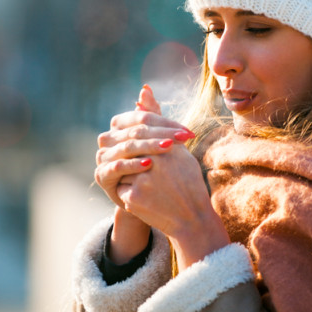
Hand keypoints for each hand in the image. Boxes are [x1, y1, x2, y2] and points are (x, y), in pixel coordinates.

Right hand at [94, 85, 193, 208]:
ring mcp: (102, 156)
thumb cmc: (153, 164)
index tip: (189, 132)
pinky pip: (117, 167)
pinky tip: (149, 165)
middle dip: (163, 134)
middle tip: (185, 139)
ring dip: (150, 146)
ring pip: (128, 147)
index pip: (143, 118)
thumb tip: (145, 88)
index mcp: (118, 125)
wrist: (145, 197)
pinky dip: (133, 165)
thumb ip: (151, 114)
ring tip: (169, 147)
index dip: (166, 123)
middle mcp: (107, 138)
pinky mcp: (101, 175)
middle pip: (137, 132)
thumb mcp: (156, 139)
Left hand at [114, 88, 229, 270]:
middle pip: (126, 148)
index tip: (141, 148)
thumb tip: (142, 91)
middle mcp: (155, 158)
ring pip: (120, 167)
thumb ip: (157, 119)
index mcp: (168, 144)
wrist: (192, 219)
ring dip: (128, 174)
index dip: (135, 138)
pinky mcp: (133, 197)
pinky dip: (128, 192)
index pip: (137, 129)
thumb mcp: (177, 147)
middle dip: (130, 157)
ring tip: (147, 185)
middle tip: (142, 168)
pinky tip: (146, 199)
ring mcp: (142, 179)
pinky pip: (119, 187)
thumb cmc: (186, 181)